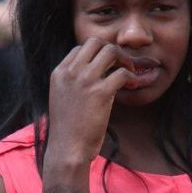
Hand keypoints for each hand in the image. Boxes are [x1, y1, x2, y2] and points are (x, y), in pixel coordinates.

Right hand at [46, 38, 134, 165]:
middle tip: (121, 63)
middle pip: (95, 43)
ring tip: (130, 71)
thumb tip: (95, 76)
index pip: (80, 48)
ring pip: (110, 51)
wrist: (67, 149)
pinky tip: (132, 84)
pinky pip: (122, 72)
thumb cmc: (68, 130)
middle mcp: (70, 72)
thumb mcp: (62, 99)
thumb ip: (73, 84)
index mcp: (59, 73)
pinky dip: (131, 76)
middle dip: (111, 49)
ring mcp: (85, 81)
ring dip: (124, 58)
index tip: (108, 65)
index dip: (97, 54)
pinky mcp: (100, 93)